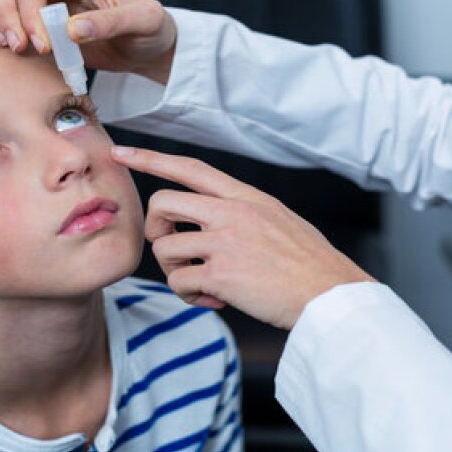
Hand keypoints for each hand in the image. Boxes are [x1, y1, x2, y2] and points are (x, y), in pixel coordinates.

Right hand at [0, 0, 176, 83]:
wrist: (144, 46)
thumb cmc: (148, 30)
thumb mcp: (144, 23)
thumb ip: (111, 23)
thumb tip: (72, 30)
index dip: (29, 15)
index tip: (41, 46)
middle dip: (3, 16)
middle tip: (17, 48)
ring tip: (6, 47)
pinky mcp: (29, 15)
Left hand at [111, 146, 374, 329]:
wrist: (330, 294)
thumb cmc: (309, 264)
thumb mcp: (279, 220)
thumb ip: (243, 213)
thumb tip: (212, 221)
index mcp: (246, 196)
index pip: (190, 167)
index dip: (152, 159)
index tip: (121, 153)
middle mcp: (232, 211)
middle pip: (162, 203)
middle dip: (157, 229)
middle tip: (174, 250)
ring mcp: (225, 241)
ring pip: (165, 247)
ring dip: (176, 270)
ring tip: (203, 283)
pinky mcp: (221, 273)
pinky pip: (178, 281)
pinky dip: (188, 295)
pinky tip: (212, 299)